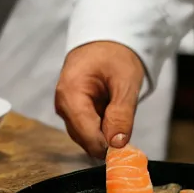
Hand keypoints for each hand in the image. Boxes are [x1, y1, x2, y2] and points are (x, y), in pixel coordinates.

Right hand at [55, 42, 144, 158]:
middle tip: (130, 135)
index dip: (107, 147)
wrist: (106, 40)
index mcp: (70, 94)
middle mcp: (63, 105)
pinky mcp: (73, 112)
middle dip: (108, 141)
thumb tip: (117, 145)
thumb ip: (121, 114)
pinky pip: (88, 129)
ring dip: (106, 134)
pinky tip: (114, 116)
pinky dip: (103, 128)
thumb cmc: (115, 55)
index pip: (86, 134)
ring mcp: (66, 109)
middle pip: (85, 139)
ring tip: (121, 114)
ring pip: (87, 137)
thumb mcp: (126, 81)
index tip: (127, 153)